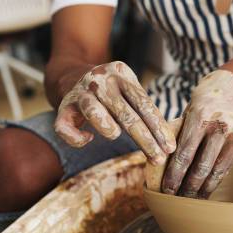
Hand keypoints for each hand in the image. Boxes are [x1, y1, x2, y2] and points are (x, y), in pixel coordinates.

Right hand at [54, 61, 175, 163]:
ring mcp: (80, 92)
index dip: (158, 128)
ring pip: (94, 114)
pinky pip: (65, 127)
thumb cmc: (112, 91)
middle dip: (145, 140)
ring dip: (109, 129)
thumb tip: (166, 142)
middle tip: (158, 158)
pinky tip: (88, 139)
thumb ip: (144, 109)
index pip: (144, 104)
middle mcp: (100, 81)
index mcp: (121, 73)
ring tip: (115, 135)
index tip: (169, 147)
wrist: (74, 74)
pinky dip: (77, 139)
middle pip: (126, 114)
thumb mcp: (129, 89)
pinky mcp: (63, 106)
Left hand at [162, 70, 232, 197]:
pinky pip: (228, 165)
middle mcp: (221, 127)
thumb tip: (163, 158)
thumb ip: (181, 130)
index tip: (166, 190)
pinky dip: (217, 178)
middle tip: (177, 201)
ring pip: (217, 171)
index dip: (174, 176)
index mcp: (201, 116)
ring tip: (192, 200)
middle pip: (201, 168)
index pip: (184, 154)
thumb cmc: (211, 94)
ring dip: (203, 189)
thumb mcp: (192, 106)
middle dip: (188, 188)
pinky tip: (208, 187)